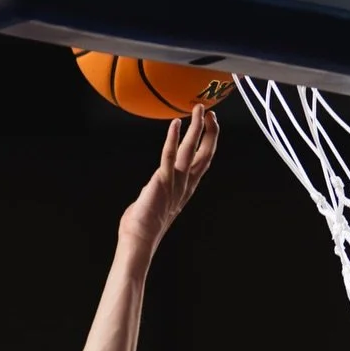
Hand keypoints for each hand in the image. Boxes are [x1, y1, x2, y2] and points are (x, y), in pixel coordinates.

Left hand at [119, 104, 219, 256]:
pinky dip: (172, 139)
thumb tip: (150, 187)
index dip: (208, 143)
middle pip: (204, 154)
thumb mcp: (154, 203)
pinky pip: (169, 156)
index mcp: (185, 190)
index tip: (209, 125)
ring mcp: (175, 184)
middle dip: (210, 132)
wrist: (138, 241)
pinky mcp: (162, 182)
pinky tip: (176, 124)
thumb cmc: (142, 226)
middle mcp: (185, 186)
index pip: (202, 162)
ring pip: (191, 151)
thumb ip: (156, 191)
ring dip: (197, 128)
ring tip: (199, 109)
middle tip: (211, 113)